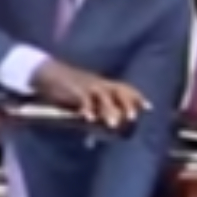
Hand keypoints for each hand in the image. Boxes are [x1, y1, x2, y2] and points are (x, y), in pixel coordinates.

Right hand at [31, 60, 147, 127]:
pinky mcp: (73, 90)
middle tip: (132, 119)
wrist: (47, 72)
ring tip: (113, 125)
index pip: (125, 88)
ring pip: (103, 96)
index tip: (149, 108)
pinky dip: (87, 109)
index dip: (137, 97)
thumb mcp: (84, 93)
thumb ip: (94, 107)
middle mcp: (98, 83)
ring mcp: (86, 85)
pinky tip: (89, 119)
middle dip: (127, 104)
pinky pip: (83, 99)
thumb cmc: (66, 86)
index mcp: (103, 83)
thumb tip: (99, 124)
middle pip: (118, 90)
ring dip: (109, 111)